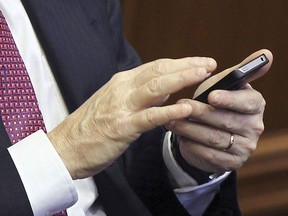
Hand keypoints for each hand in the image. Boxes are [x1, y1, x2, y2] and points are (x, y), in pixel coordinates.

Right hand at [47, 57, 216, 178]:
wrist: (66, 147)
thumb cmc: (91, 127)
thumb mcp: (115, 103)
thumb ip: (140, 95)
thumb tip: (165, 91)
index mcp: (122, 82)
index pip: (156, 67)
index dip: (180, 63)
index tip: (199, 62)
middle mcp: (122, 88)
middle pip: (159, 70)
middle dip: (186, 65)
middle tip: (209, 64)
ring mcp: (122, 107)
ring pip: (156, 87)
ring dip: (182, 78)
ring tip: (203, 75)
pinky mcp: (122, 127)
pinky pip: (149, 116)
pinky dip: (169, 110)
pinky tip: (186, 107)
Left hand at [165, 49, 272, 172]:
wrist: (212, 131)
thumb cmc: (217, 103)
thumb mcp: (225, 85)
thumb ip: (240, 70)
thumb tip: (267, 52)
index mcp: (256, 105)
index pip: (247, 102)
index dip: (229, 99)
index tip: (211, 96)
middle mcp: (255, 127)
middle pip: (225, 120)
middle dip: (200, 112)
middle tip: (180, 105)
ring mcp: (245, 147)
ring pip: (213, 138)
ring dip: (190, 129)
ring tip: (172, 120)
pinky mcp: (231, 162)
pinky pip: (208, 154)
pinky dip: (191, 144)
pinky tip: (179, 136)